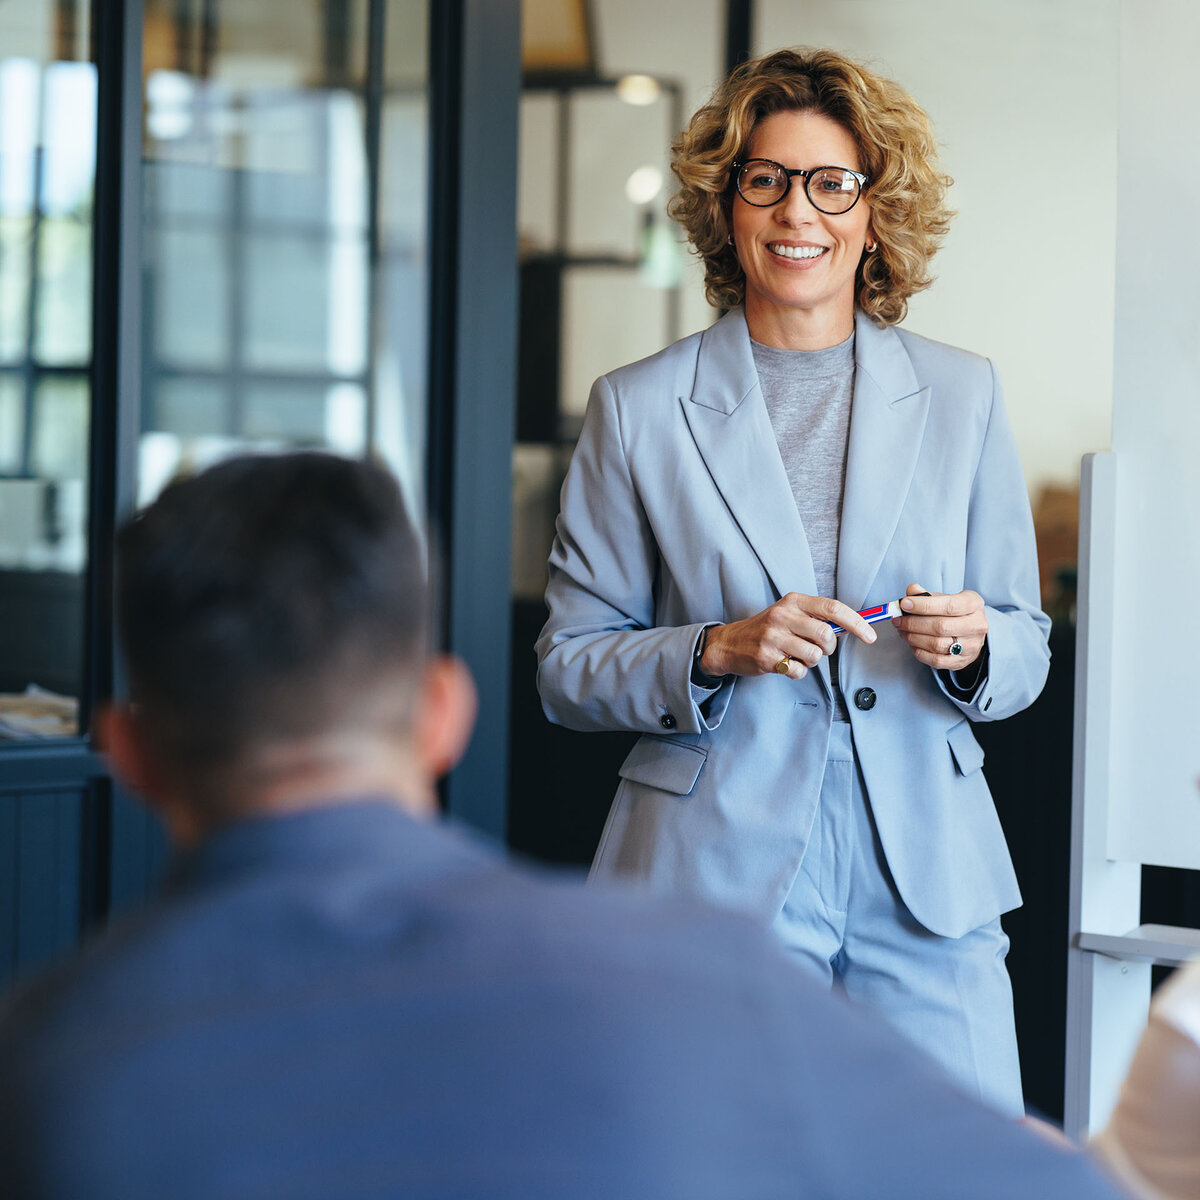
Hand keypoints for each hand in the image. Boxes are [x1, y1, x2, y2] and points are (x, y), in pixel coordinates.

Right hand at [701, 593, 877, 679]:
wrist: (729, 643)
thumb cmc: (767, 629)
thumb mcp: (789, 613)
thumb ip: (816, 617)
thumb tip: (852, 627)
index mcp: (793, 601)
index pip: (832, 608)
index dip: (856, 623)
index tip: (870, 636)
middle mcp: (782, 615)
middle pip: (825, 635)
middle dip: (829, 648)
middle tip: (818, 649)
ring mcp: (772, 637)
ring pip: (814, 656)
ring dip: (811, 662)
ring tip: (796, 656)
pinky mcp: (766, 657)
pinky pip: (797, 671)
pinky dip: (796, 671)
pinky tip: (784, 663)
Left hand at [892, 583, 987, 669]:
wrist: (972, 631)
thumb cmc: (955, 612)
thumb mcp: (946, 597)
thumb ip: (927, 594)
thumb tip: (911, 590)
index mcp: (973, 604)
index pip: (948, 605)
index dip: (924, 605)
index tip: (904, 604)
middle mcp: (976, 625)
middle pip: (941, 626)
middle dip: (913, 623)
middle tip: (897, 620)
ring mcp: (971, 646)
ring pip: (937, 644)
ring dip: (913, 638)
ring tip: (902, 631)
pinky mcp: (961, 662)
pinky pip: (936, 660)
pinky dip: (919, 652)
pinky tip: (912, 643)